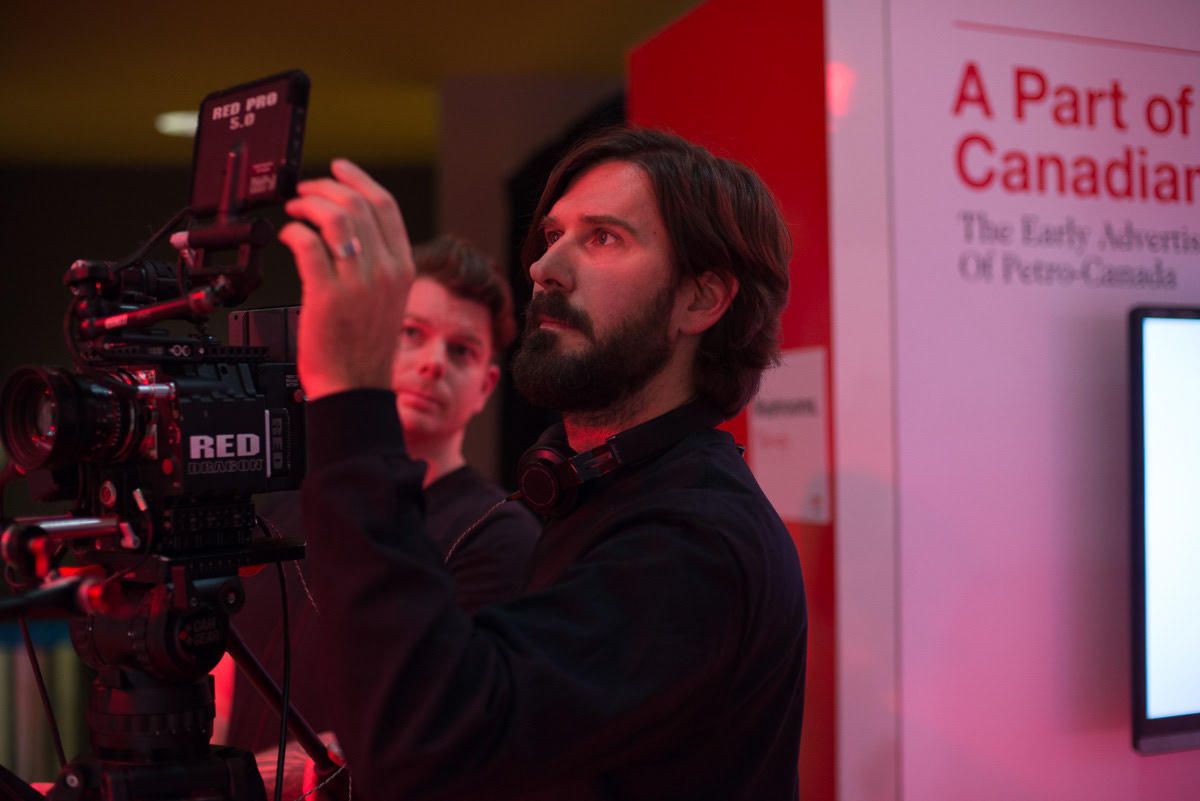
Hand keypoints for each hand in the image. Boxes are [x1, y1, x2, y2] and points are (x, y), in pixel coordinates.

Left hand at [279, 159, 414, 399]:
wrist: (354, 386)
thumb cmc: (363, 347)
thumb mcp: (386, 298)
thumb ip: (376, 263)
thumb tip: (349, 227)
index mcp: (403, 268)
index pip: (386, 206)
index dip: (358, 179)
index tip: (339, 169)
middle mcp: (385, 272)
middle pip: (357, 205)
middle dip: (326, 188)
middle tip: (305, 191)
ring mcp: (358, 284)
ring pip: (334, 219)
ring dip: (308, 205)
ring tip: (295, 209)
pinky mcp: (327, 296)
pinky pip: (308, 245)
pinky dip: (293, 232)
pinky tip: (287, 236)